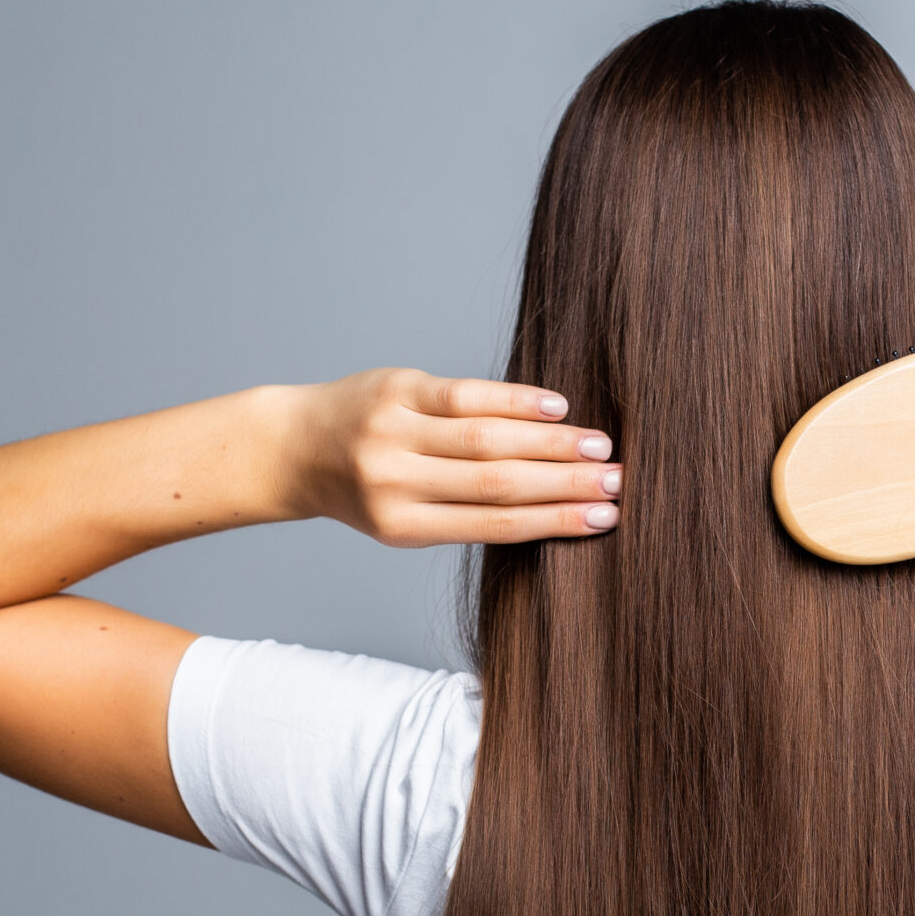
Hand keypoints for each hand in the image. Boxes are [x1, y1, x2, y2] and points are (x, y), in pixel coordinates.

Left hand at [290, 368, 622, 545]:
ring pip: (487, 438)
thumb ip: (466, 511)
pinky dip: (515, 401)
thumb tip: (556, 504)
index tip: (605, 519)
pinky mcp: (395, 389)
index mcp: (403, 527)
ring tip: (599, 447)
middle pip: (497, 483)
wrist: (295, 448)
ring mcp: (394, 432)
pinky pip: (464, 394)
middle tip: (618, 483)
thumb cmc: (366, 489)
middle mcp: (396, 481)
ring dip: (550, 444)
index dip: (554, 522)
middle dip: (564, 484)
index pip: (494, 524)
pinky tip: (556, 408)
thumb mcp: (406, 517)